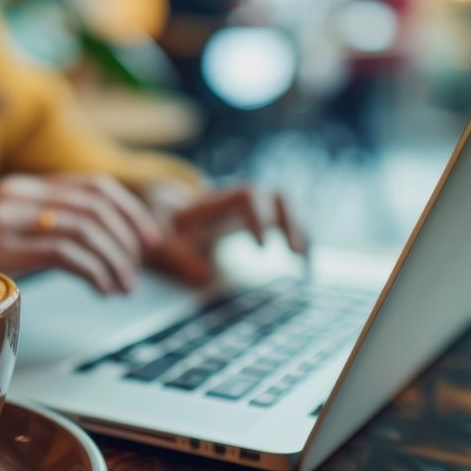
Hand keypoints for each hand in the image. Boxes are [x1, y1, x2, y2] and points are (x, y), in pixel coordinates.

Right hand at [0, 174, 162, 293]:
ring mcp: (8, 218)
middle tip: (144, 261)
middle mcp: (16, 195)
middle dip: (130, 232)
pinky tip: (101, 290)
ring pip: (86, 228)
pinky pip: (66, 253)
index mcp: (18, 188)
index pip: (90, 185)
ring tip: (123, 286)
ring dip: (114, 259)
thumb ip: (35, 231)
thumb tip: (87, 249)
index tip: (148, 235)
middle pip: (95, 202)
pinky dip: (94, 272)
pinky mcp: (3, 246)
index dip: (128, 208)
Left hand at [147, 183, 308, 285]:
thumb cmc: (170, 228)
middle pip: (278, 196)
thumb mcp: (165, 239)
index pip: (250, 195)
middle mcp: (244, 198)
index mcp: (220, 198)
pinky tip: (305, 269)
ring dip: (302, 232)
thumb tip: (202, 275)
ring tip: (305, 266)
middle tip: (295, 253)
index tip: (262, 248)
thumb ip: (176, 254)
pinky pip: (291, 224)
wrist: (173, 217)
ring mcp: (257, 207)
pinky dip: (302, 243)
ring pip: (290, 209)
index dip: (260, 216)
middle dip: (291, 222)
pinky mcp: (264, 220)